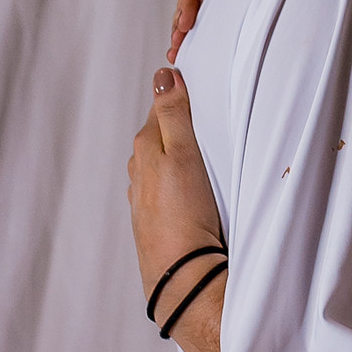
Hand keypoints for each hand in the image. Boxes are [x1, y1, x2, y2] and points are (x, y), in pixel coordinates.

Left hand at [128, 70, 227, 351]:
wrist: (184, 276)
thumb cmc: (186, 215)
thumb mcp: (183, 155)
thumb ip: (173, 114)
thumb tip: (164, 74)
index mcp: (145, 148)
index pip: (162, 107)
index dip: (181, 95)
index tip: (203, 87)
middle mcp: (139, 171)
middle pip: (162, 134)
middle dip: (182, 124)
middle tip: (212, 117)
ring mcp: (146, 197)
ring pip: (166, 162)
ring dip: (183, 153)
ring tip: (209, 152)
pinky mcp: (157, 218)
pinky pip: (170, 187)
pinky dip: (183, 179)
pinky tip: (198, 187)